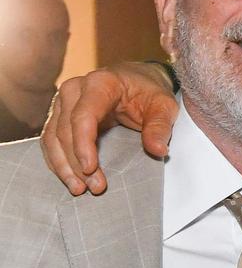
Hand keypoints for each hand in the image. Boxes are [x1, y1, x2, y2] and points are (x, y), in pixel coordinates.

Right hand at [40, 61, 179, 194]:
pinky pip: (51, 140)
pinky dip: (58, 161)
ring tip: (80, 188)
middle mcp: (75, 89)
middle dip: (76, 162)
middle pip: (65, 130)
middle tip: (94, 186)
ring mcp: (63, 101)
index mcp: (101, 83)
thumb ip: (160, 126)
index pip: (83, 116)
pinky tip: (70, 178)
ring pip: (53, 137)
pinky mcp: (59, 114)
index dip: (83, 145)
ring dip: (64, 166)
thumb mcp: (164, 105)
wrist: (138, 79)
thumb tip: (157, 149)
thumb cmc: (149, 92)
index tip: (90, 169)